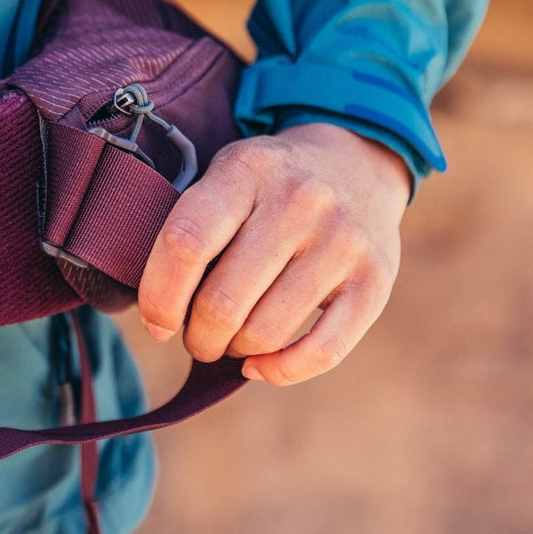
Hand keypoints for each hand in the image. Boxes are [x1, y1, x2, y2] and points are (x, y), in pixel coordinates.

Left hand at [136, 122, 411, 384]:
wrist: (356, 161)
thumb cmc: (266, 187)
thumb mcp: (224, 176)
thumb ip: (192, 230)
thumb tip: (157, 315)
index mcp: (246, 170)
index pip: (186, 244)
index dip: (159, 297)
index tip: (156, 322)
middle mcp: (300, 202)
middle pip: (223, 301)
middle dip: (197, 336)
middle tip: (194, 336)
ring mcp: (343, 241)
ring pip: (266, 331)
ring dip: (234, 350)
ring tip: (228, 339)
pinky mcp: (376, 281)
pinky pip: (322, 351)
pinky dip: (280, 371)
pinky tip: (258, 366)